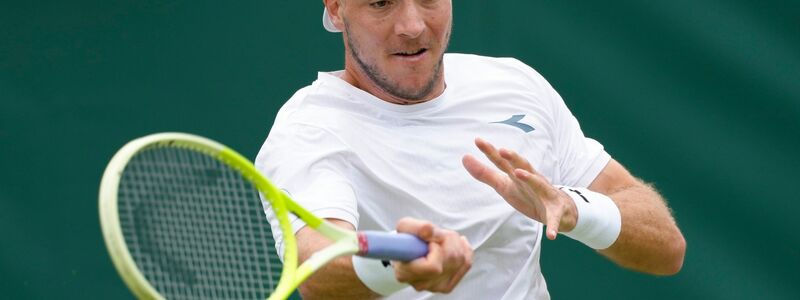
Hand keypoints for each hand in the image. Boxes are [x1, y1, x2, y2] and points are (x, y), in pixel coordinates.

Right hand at [393, 217, 472, 292]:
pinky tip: (457, 244)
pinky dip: (465, 250)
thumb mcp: (405, 227)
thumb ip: (415, 227)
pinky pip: (466, 264)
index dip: (436, 249)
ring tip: (444, 238)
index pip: (433, 266)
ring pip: (460, 261)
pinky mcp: (447, 285)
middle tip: (437, 235)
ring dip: (456, 243)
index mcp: (406, 272)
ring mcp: (435, 287)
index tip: (430, 241)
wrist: (410, 251)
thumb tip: (428, 230)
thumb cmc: (406, 240)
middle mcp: (421, 284)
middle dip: (448, 240)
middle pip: (450, 260)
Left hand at [461, 138, 577, 239]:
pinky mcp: (555, 212)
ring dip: (530, 179)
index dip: (490, 152)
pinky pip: (555, 219)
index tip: (478, 140)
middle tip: (502, 150)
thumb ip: (485, 173)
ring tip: (519, 174)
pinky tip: (551, 235)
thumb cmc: (527, 193)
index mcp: (518, 175)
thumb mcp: (504, 184)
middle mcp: (532, 180)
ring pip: (539, 185)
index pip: (503, 162)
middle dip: (514, 158)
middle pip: (523, 166)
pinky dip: (554, 226)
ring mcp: (545, 194)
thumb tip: (464, 157)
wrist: (559, 209)